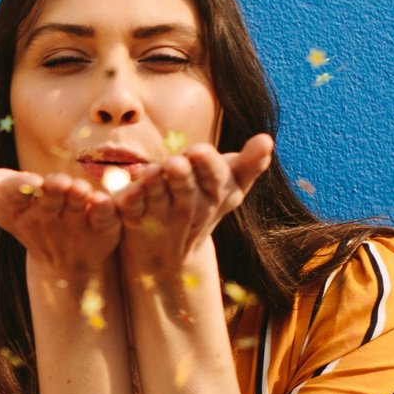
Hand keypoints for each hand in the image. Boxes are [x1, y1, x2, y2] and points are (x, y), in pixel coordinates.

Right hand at [0, 154, 121, 279]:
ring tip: (79, 188)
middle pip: (45, 203)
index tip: (24, 182)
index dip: (18, 190)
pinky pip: (100, 218)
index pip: (12, 197)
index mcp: (16, 209)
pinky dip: (101, 211)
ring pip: (72, 208)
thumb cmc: (27, 212)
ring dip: (76, 198)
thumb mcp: (1, 195)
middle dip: (51, 193)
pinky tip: (102, 201)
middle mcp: (42, 219)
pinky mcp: (99, 228)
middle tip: (57, 182)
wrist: (64, 258)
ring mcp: (71, 225)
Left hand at [113, 134, 273, 274]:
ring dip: (155, 186)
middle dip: (182, 176)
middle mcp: (190, 207)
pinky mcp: (135, 223)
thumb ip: (250, 164)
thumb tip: (267, 140)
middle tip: (175, 162)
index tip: (199, 151)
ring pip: (159, 200)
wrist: (173, 253)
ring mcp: (162, 217)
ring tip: (150, 172)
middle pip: (187, 190)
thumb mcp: (232, 186)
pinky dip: (129, 203)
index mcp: (215, 194)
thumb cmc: (206, 203)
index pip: (215, 178)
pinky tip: (126, 191)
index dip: (207, 165)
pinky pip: (132, 213)